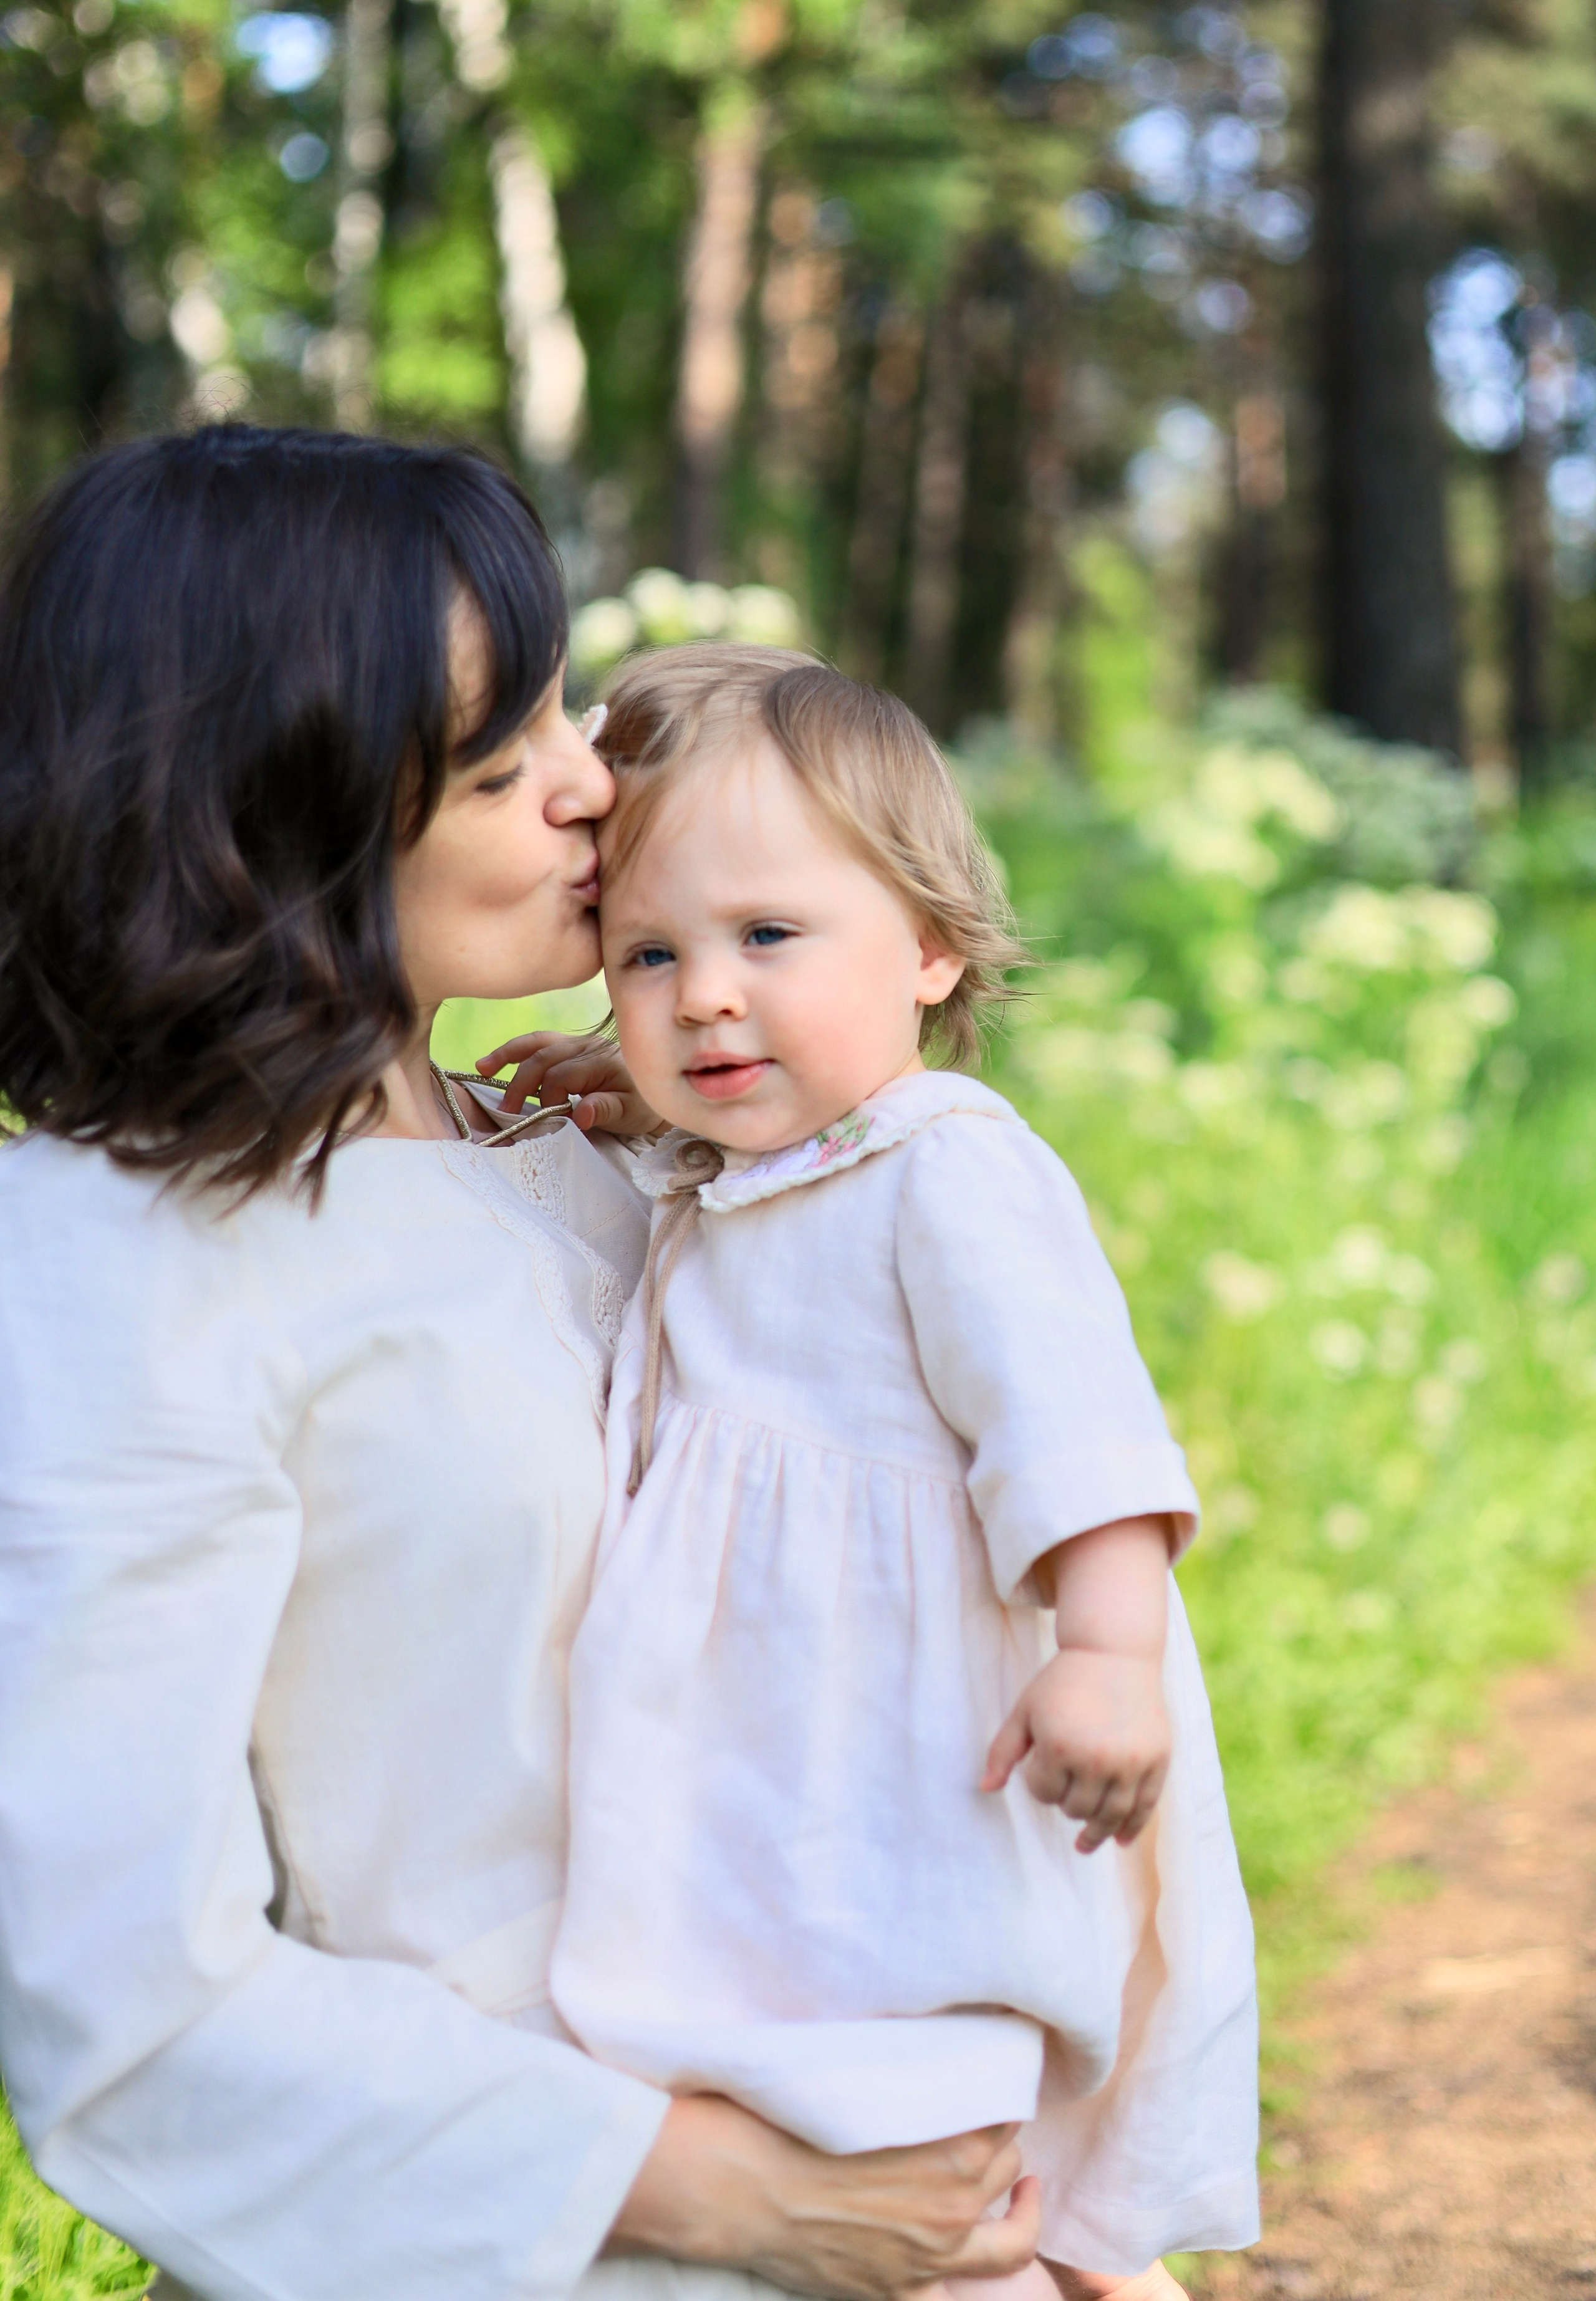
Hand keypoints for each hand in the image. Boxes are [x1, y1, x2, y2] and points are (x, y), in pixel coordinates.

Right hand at [475, 1030, 661, 1137]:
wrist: (657, 1091)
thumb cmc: (643, 1105)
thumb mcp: (631, 1113)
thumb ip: (606, 1111)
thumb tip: (581, 1116)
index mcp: (602, 1060)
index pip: (562, 1077)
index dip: (549, 1101)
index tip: (550, 1123)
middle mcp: (587, 1045)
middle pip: (544, 1058)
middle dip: (521, 1084)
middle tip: (507, 1112)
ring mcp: (578, 1043)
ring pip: (538, 1043)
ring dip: (508, 1055)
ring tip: (483, 1068)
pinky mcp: (570, 1046)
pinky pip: (540, 1042)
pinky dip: (516, 1050)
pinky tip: (494, 1061)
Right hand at [608, 2096, 1040, 2300]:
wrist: (738, 2185)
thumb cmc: (793, 2118)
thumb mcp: (869, 2080)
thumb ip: (922, 2081)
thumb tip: (951, 2062)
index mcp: (956, 2148)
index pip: (1006, 2114)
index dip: (1001, 2093)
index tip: (995, 2079)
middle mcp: (954, 2208)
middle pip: (1007, 2166)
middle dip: (1002, 2143)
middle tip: (986, 2122)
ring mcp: (930, 2260)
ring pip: (1011, 2242)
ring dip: (1020, 2212)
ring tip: (1021, 2191)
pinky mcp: (898, 2292)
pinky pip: (947, 2299)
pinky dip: (960, 2278)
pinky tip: (960, 2254)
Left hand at [981, 1650, 1169, 1852]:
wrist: (1114, 1653)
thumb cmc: (1062, 1682)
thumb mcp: (1025, 1710)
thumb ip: (1002, 1751)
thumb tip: (985, 1789)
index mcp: (1059, 1745)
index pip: (1045, 1793)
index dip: (1039, 1785)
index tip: (1042, 1768)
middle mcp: (1097, 1758)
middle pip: (1077, 1808)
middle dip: (1066, 1803)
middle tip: (1066, 1788)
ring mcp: (1131, 1761)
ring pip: (1111, 1816)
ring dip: (1096, 1832)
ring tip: (1085, 1844)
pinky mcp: (1158, 1759)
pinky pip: (1145, 1807)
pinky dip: (1132, 1828)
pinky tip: (1120, 1841)